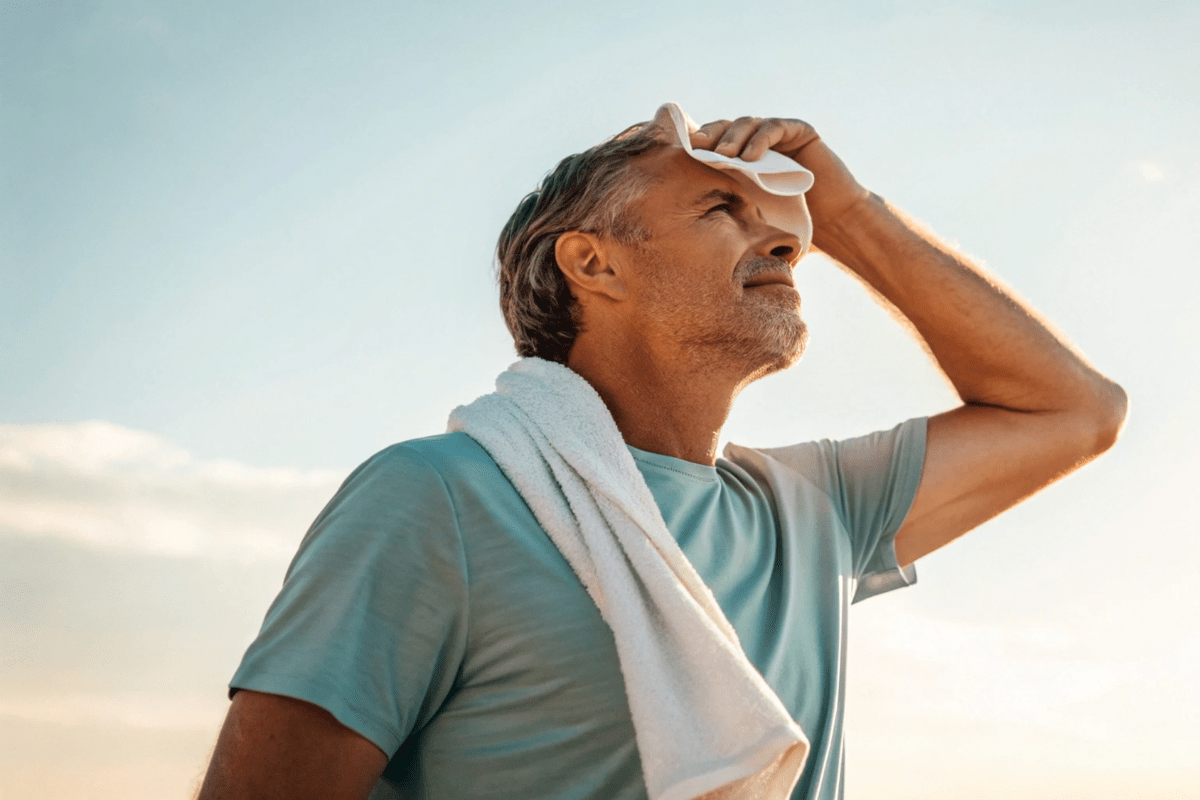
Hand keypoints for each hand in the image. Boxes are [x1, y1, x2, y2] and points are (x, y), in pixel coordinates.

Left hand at [688, 116, 871, 239]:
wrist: (835, 224)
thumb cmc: (792, 228)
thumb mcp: (752, 230)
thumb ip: (729, 234)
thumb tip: (694, 265)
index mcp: (739, 162)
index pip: (712, 145)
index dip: (696, 147)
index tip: (680, 159)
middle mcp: (756, 144)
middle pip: (724, 129)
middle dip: (710, 137)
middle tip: (697, 149)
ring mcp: (777, 136)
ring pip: (746, 124)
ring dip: (732, 137)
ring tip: (724, 155)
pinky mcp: (798, 131)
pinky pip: (774, 127)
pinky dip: (760, 139)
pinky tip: (749, 156)